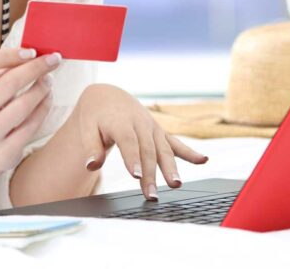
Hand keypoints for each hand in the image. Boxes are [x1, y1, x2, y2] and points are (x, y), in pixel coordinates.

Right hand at [0, 47, 62, 171]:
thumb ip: (1, 71)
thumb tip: (33, 54)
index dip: (10, 54)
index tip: (32, 51)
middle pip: (9, 82)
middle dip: (36, 68)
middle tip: (53, 60)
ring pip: (23, 105)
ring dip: (42, 88)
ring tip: (49, 80)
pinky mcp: (5, 151)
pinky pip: (31, 125)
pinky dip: (44, 107)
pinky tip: (47, 98)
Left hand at [76, 83, 208, 200]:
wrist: (109, 96)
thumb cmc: (96, 114)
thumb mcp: (86, 126)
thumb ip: (91, 146)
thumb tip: (92, 165)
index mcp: (121, 121)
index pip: (128, 141)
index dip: (132, 158)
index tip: (136, 175)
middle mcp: (140, 123)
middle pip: (147, 150)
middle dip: (151, 173)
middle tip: (151, 194)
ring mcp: (152, 128)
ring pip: (163, 149)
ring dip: (170, 168)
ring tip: (176, 184)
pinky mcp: (159, 132)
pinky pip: (176, 143)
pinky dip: (190, 152)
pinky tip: (203, 160)